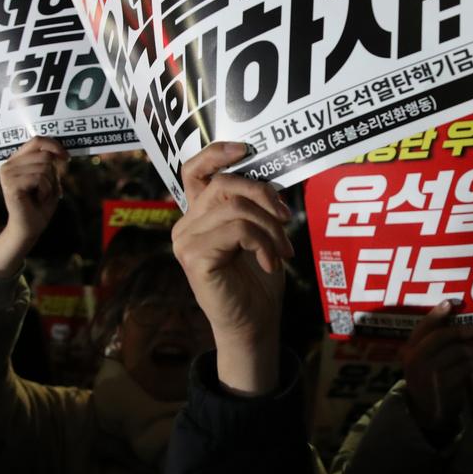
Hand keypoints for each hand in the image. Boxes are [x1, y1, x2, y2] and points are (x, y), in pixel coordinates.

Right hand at [0, 136, 67, 277]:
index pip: (36, 140)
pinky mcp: (10, 185)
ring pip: (44, 167)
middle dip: (53, 174)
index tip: (67, 157)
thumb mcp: (50, 179)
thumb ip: (52, 163)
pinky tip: (38, 199)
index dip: (55, 145)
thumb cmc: (40, 204)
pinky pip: (40, 179)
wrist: (30, 227)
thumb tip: (61, 152)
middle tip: (46, 190)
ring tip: (41, 195)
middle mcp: (8, 164)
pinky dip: (46, 190)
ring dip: (50, 184)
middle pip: (44, 155)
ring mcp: (7, 174)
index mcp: (16, 160)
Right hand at [171, 142, 292, 395]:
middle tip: (287, 222)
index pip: (195, 171)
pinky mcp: (195, 257)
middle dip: (265, 197)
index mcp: (199, 215)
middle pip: (226, 184)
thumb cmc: (257, 281)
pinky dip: (263, 243)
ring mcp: (186, 241)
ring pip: (237, 208)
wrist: (254, 325)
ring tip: (282, 250)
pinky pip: (238, 230)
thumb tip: (269, 179)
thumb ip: (253, 206)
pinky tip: (270, 263)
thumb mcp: (259, 234)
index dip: (217, 153)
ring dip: (270, 228)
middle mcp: (185, 225)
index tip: (246, 149)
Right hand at [400, 301, 472, 437]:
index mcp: (409, 350)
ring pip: (455, 352)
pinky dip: (472, 364)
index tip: (450, 303)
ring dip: (470, 350)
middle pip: (439, 337)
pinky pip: (463, 368)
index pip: (422, 328)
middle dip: (459, 330)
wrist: (427, 412)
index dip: (436, 314)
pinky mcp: (442, 386)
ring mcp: (427, 374)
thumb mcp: (425, 360)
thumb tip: (457, 318)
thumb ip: (436, 342)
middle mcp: (414, 360)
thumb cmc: (429, 379)